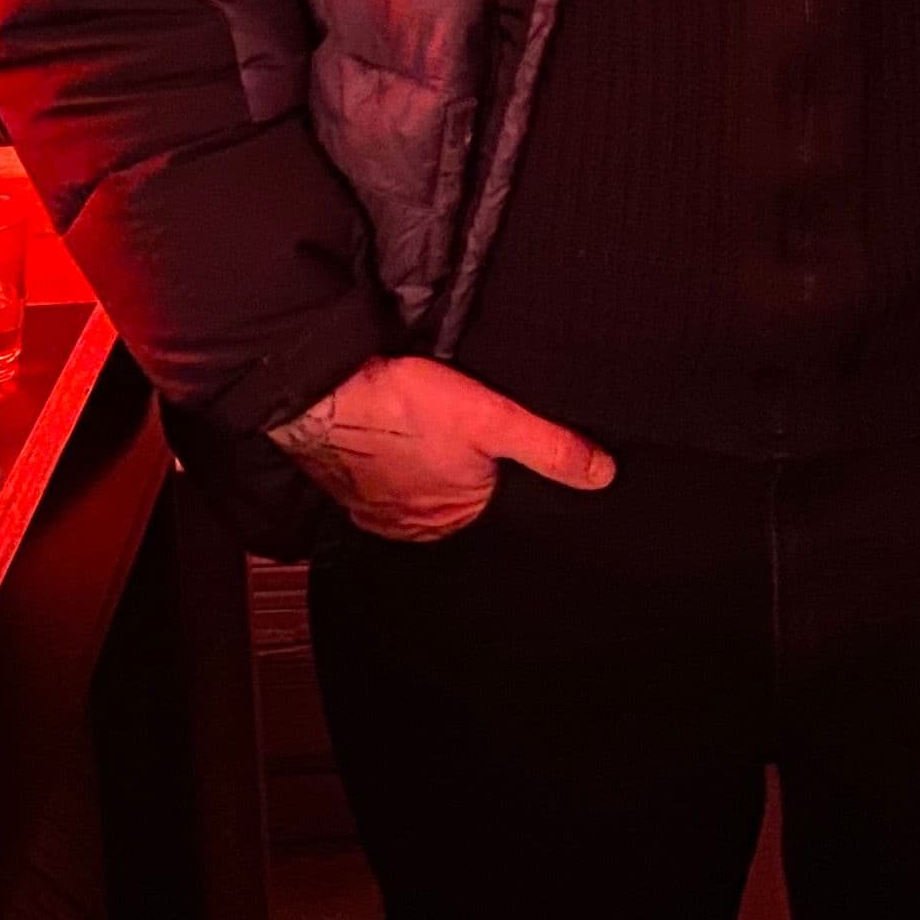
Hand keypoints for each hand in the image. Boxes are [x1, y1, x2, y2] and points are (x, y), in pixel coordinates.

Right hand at [267, 355, 615, 542]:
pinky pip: (383, 473)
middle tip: (453, 423)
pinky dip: (390, 454)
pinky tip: (393, 430)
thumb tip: (602, 474)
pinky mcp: (347, 485)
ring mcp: (375, 509)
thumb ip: (549, 448)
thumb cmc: (398, 405)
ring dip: (423, 457)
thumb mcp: (491, 419)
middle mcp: (414, 527)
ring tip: (422, 424)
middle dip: (462, 462)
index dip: (502, 468)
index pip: (498, 500)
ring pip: (419, 480)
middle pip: (457, 489)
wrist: (317, 392)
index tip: (491, 440)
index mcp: (453, 521)